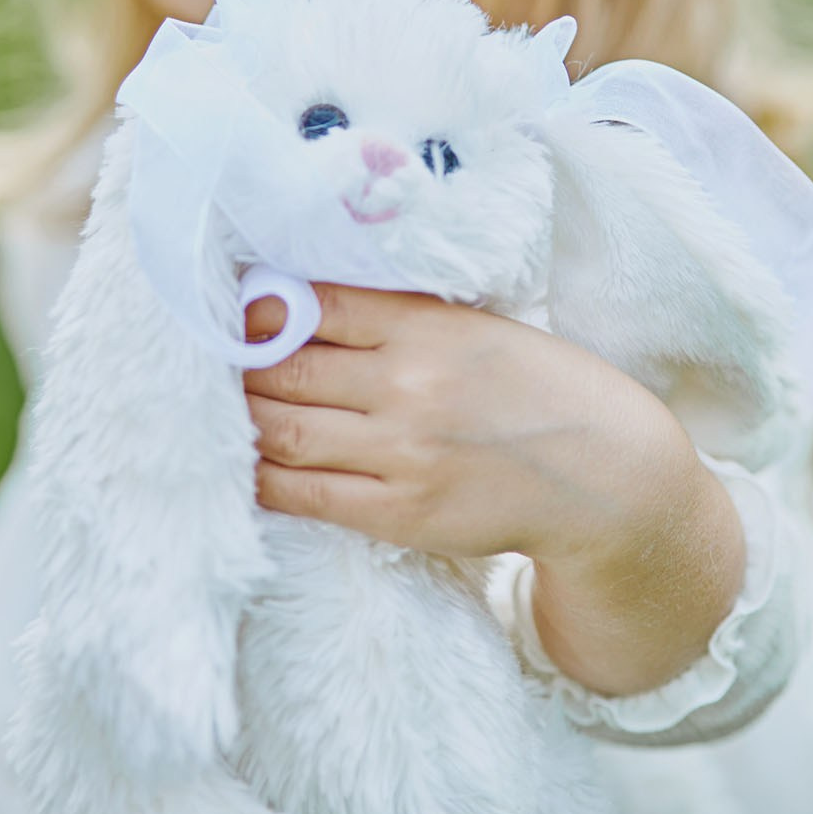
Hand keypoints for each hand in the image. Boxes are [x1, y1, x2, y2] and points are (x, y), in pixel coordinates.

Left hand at [242, 282, 689, 564]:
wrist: (601, 476)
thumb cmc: (534, 389)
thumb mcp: (478, 327)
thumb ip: (399, 315)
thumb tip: (301, 301)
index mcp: (430, 327)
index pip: (318, 303)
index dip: (263, 303)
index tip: (235, 304)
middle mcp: (410, 386)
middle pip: (285, 365)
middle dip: (238, 361)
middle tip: (211, 356)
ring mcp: (401, 454)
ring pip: (280, 429)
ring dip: (240, 416)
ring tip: (222, 406)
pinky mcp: (398, 513)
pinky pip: (302, 493)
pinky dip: (260, 475)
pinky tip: (244, 461)